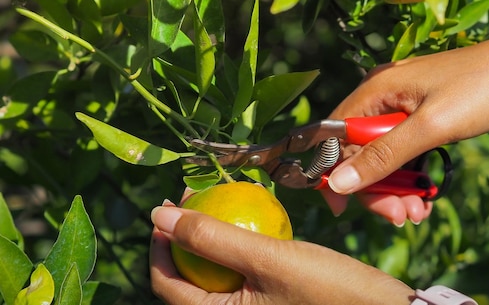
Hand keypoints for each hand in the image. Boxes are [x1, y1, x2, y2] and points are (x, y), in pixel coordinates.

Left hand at [150, 203, 414, 304]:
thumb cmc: (329, 291)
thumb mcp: (269, 258)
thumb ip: (211, 237)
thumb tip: (160, 215)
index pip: (165, 284)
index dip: (159, 242)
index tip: (165, 203)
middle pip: (186, 278)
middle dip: (183, 235)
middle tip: (192, 195)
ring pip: (211, 273)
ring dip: (210, 237)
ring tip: (217, 199)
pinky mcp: (268, 301)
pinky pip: (238, 274)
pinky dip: (237, 246)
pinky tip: (247, 218)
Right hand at [323, 33, 488, 223]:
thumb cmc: (481, 91)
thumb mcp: (430, 127)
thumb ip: (382, 156)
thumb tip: (337, 182)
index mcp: (377, 89)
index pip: (336, 134)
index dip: (334, 171)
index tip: (341, 207)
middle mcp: (385, 97)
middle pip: (360, 150)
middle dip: (375, 187)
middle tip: (398, 217)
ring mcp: (406, 108)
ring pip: (385, 156)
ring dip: (397, 188)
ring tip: (419, 213)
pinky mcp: (426, 119)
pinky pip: (407, 154)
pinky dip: (412, 178)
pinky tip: (426, 199)